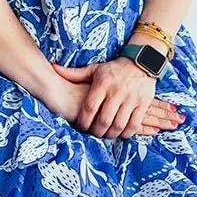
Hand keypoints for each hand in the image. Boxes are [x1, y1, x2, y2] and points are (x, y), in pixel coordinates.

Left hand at [49, 60, 184, 138]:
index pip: (90, 108)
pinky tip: (121, 133)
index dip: (83, 122)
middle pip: (103, 120)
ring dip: (111, 134)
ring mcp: (131, 98)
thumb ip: (74, 73)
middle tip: (93, 134)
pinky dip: (126, 133)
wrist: (142, 61)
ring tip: (106, 135)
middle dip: (96, 132)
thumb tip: (52, 67)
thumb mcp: (95, 69)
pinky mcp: (143, 103)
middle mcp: (117, 91)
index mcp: (102, 83)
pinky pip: (134, 124)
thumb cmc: (114, 69)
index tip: (81, 127)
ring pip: (119, 125)